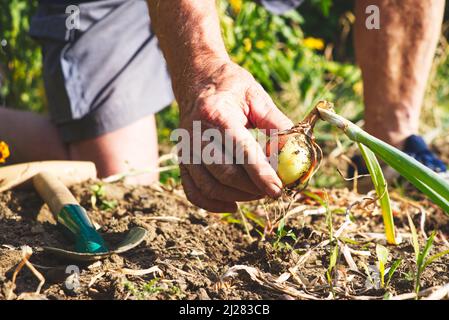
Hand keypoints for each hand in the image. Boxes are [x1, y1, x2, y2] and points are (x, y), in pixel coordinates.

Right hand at [176, 61, 292, 211]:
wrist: (197, 80)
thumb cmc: (231, 87)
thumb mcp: (257, 97)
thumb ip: (276, 124)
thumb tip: (294, 153)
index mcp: (217, 115)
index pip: (241, 151)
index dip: (261, 174)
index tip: (279, 189)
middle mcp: (196, 135)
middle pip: (224, 173)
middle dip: (252, 188)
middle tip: (273, 189)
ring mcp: (186, 149)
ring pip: (209, 186)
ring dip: (237, 196)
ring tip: (258, 193)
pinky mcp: (183, 160)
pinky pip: (194, 191)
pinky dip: (212, 204)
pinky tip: (233, 205)